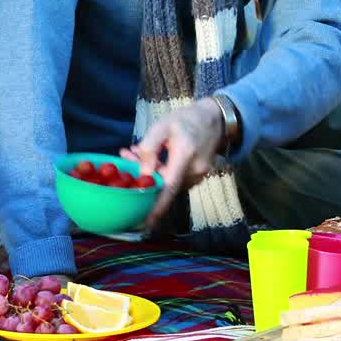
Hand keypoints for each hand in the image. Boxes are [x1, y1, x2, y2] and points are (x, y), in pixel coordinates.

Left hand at [121, 98, 224, 229]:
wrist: (214, 118)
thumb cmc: (186, 120)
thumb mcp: (163, 125)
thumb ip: (149, 148)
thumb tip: (141, 173)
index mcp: (185, 156)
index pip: (169, 187)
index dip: (157, 206)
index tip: (146, 222)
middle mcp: (194, 171)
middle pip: (163, 184)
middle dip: (142, 176)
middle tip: (126, 155)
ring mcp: (198, 176)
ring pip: (168, 182)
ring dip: (150, 171)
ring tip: (135, 150)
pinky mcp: (197, 177)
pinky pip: (175, 179)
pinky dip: (161, 171)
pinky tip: (152, 157)